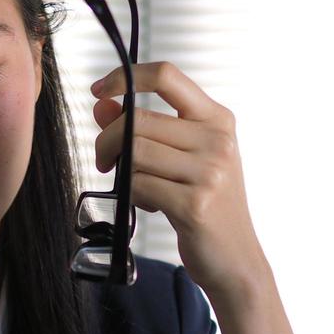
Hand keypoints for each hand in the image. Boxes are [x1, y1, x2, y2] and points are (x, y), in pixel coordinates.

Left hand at [90, 61, 268, 302]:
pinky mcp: (195, 204)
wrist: (235, 258)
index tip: (98, 91)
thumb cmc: (206, 205)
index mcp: (217, 119)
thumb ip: (145, 129)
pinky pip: (139, 186)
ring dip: (118, 170)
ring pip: (135, 152)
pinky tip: (144, 204)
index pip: (166, 75)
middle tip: (104, 160)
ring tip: (130, 185)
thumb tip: (101, 104)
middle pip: (138, 119)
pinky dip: (130, 195)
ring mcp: (209, 172)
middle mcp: (217, 140)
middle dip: (107, 139)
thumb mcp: (183, 160)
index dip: (124, 77)